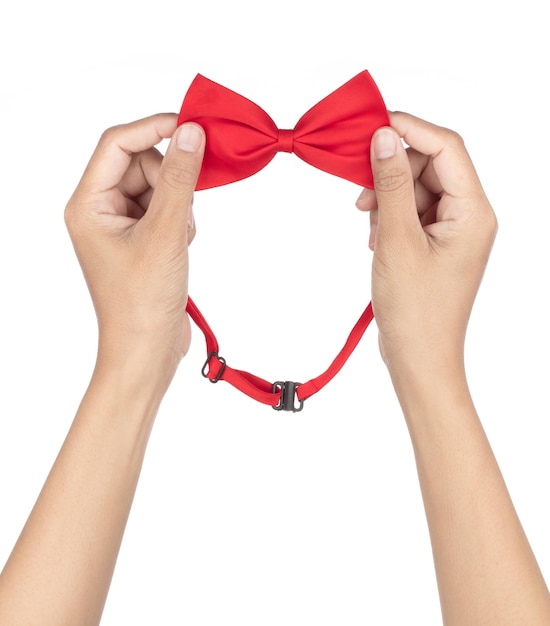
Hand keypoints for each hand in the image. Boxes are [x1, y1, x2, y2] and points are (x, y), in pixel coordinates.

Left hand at [65, 114, 204, 381]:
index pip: (117, 144)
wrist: (147, 350)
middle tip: (185, 210)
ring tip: (181, 237)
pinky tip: (183, 245)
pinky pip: (167, 207)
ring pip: (158, 185)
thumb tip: (191, 134)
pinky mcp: (143, 238)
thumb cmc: (141, 304)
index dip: (153, 129)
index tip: (191, 126)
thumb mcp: (166, 234)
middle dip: (171, 180)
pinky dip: (182, 219)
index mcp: (89, 205)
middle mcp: (101, 210)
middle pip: (141, 163)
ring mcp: (123, 225)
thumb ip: (180, 180)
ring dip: (180, 203)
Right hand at [356, 112, 496, 375]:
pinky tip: (375, 238)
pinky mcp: (433, 244)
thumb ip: (391, 185)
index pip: (447, 148)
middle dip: (392, 169)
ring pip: (417, 188)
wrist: (418, 358)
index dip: (410, 129)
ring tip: (368, 224)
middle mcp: (468, 216)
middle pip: (430, 165)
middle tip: (359, 185)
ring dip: (387, 197)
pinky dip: (389, 216)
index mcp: (473, 212)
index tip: (372, 125)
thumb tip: (384, 137)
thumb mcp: (397, 240)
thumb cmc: (415, 311)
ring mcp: (451, 231)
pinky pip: (411, 212)